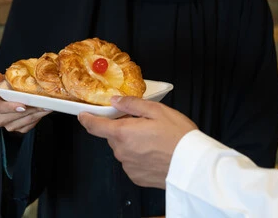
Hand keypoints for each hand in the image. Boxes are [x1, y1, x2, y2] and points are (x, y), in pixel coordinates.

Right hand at [0, 72, 51, 132]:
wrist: (12, 98)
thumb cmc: (6, 88)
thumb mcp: (0, 81)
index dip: (11, 107)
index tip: (23, 106)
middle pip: (15, 116)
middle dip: (31, 110)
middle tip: (44, 103)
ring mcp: (8, 126)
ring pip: (25, 121)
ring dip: (38, 114)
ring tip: (48, 106)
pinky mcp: (18, 130)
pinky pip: (30, 126)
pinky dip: (38, 118)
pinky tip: (44, 111)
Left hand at [78, 96, 196, 188]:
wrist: (193, 166)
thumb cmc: (178, 136)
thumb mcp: (157, 111)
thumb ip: (132, 104)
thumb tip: (115, 101)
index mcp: (123, 133)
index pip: (95, 126)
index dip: (87, 119)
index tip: (83, 115)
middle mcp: (121, 151)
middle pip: (113, 136)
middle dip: (122, 129)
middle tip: (143, 125)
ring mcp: (128, 166)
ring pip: (123, 149)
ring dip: (132, 143)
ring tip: (154, 141)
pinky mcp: (136, 177)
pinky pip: (131, 162)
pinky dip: (138, 157)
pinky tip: (154, 153)